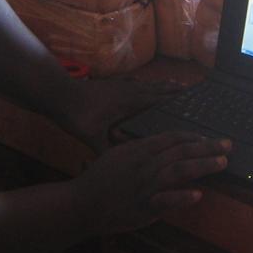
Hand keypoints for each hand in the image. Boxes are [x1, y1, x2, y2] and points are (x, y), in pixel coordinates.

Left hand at [55, 75, 183, 153]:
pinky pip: (134, 82)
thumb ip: (108, 152)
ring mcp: (120, 86)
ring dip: (162, 84)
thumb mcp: (93, 138)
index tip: (193, 100)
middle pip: (157, 89)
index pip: (159, 101)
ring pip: (147, 84)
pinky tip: (144, 83)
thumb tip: (121, 170)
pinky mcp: (110, 84)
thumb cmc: (78, 116)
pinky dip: (144, 82)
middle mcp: (129, 91)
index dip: (176, 101)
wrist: (59, 94)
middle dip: (175, 90)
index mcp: (130, 103)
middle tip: (192, 89)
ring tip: (176, 83)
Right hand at [73, 132, 230, 234]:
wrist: (82, 203)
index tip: (209, 137)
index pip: (172, 138)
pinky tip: (198, 195)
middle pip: (181, 150)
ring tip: (222, 163)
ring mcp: (145, 185)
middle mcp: (145, 164)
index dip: (193, 136)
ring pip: (178, 170)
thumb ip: (140, 149)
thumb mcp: (118, 155)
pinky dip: (182, 197)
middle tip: (228, 145)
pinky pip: (165, 200)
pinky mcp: (143, 206)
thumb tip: (160, 145)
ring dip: (202, 165)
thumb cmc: (99, 179)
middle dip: (207, 146)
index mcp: (139, 150)